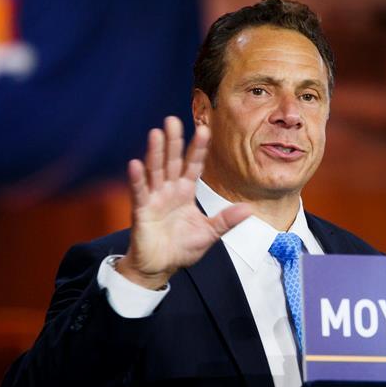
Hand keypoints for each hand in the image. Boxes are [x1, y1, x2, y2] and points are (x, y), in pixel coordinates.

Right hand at [116, 116, 251, 289]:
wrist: (160, 267)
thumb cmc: (182, 248)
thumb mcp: (210, 233)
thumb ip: (227, 220)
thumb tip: (250, 209)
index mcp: (185, 192)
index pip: (193, 165)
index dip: (198, 149)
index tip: (204, 129)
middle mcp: (169, 190)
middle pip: (172, 161)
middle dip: (174, 141)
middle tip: (173, 120)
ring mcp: (154, 198)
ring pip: (155, 171)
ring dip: (155, 153)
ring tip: (156, 133)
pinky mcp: (141, 211)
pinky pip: (140, 192)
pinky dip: (137, 179)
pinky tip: (136, 163)